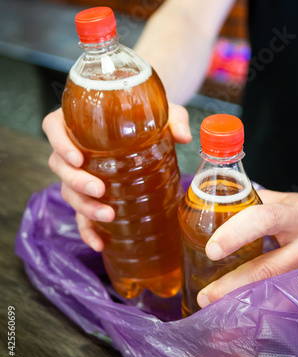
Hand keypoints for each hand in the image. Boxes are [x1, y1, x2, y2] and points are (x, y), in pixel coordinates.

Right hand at [42, 103, 191, 250]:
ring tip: (108, 215)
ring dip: (84, 206)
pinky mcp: (91, 195)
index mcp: (80, 121)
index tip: (77, 158)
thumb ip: (174, 120)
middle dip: (76, 181)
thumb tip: (184, 137)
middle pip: (59, 165)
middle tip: (99, 189)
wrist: (150, 131)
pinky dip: (88, 231)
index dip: (59, 143)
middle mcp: (74, 147)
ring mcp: (80, 174)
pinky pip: (81, 215)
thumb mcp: (163, 113)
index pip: (53, 127)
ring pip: (68, 191)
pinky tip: (100, 243)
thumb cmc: (148, 117)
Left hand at [197, 183, 297, 308]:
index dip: (235, 234)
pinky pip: (293, 302)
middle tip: (206, 297)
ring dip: (247, 303)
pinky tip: (250, 314)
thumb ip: (257, 204)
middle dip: (233, 286)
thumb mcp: (290, 200)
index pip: (264, 219)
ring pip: (279, 292)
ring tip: (220, 309)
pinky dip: (269, 309)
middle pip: (268, 269)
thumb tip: (220, 210)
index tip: (212, 250)